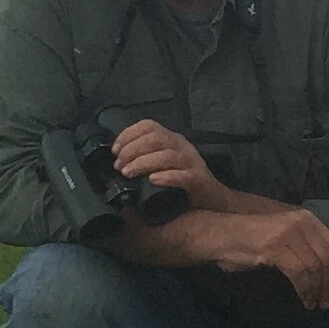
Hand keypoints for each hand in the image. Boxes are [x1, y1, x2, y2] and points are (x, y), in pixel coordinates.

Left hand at [108, 117, 227, 215]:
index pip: (149, 126)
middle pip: (155, 138)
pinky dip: (166, 177)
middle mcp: (182, 147)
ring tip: (129, 174)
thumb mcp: (163, 165)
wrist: (213, 201)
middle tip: (119, 166)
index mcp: (172, 140)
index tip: (115, 150)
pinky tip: (153, 181)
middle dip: (132, 150)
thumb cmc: (183, 184)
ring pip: (167, 155)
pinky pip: (182, 176)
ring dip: (143, 163)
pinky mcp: (198, 180)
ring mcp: (192, 163)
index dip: (128, 134)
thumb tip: (118, 163)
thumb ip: (145, 159)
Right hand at [203, 206, 328, 309]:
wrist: (222, 235)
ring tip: (314, 303)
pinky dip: (304, 289)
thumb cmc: (251, 239)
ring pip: (315, 267)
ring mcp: (288, 233)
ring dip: (317, 290)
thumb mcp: (284, 236)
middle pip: (328, 257)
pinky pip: (299, 273)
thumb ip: (304, 245)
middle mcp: (301, 222)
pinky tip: (303, 298)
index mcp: (306, 218)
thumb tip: (326, 271)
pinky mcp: (276, 247)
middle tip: (327, 300)